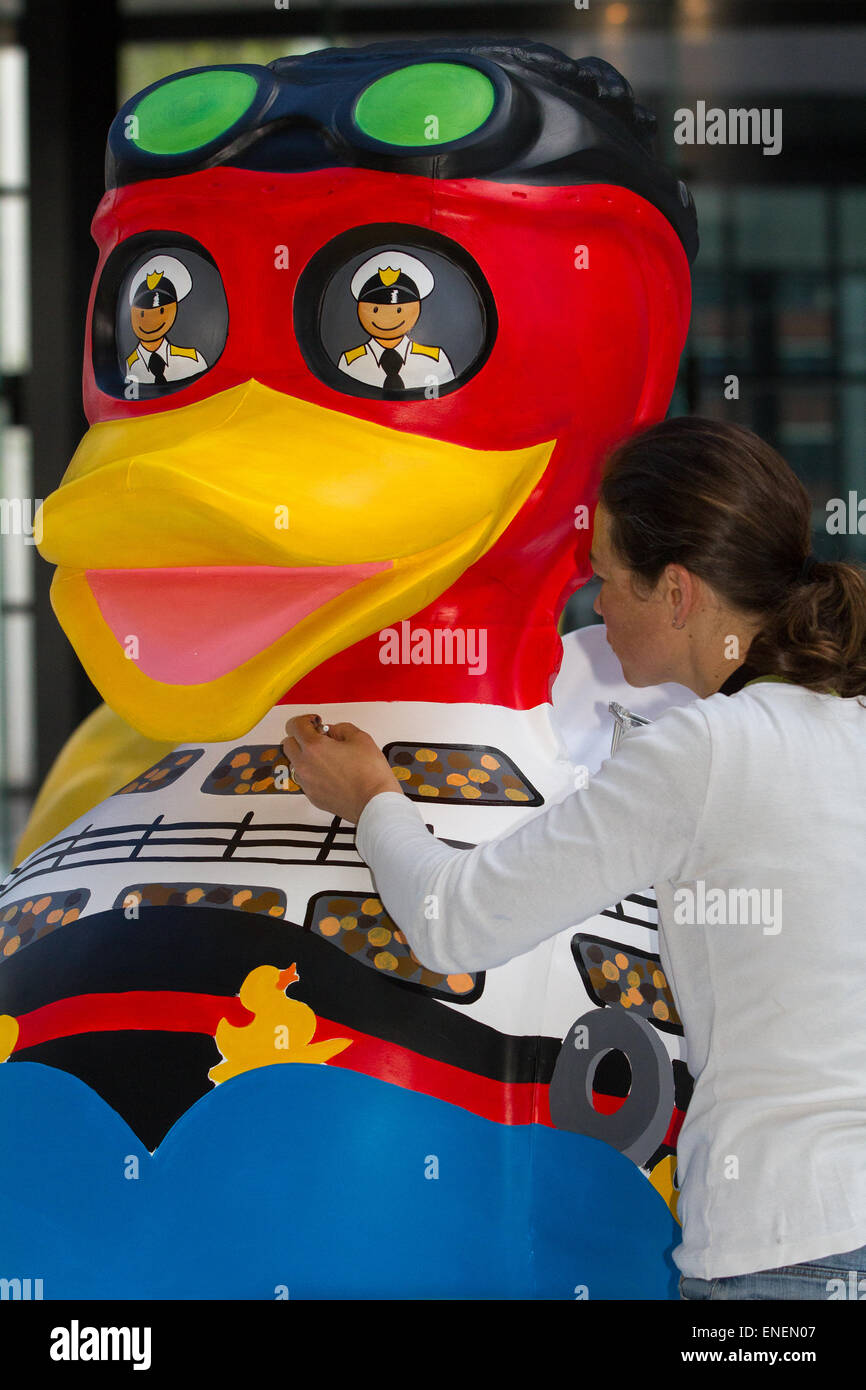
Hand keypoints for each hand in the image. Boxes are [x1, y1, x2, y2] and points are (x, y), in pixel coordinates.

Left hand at [282, 714, 403, 823]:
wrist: (374, 803)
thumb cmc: (370, 774)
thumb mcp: (361, 738)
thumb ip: (341, 728)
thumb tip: (333, 731)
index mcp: (314, 747)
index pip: (295, 725)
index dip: (305, 720)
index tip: (315, 723)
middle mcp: (305, 765)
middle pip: (288, 744)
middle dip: (300, 738)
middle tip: (318, 738)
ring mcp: (307, 783)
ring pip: (295, 763)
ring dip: (305, 757)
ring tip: (327, 758)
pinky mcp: (312, 796)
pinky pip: (305, 780)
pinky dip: (313, 774)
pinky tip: (331, 773)